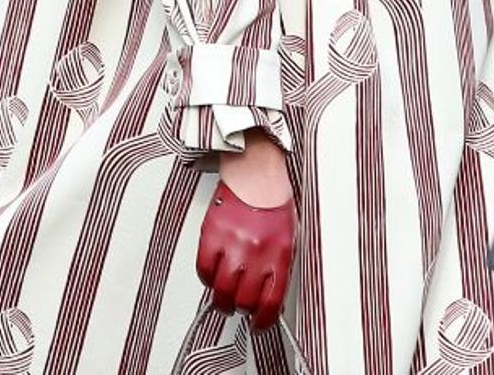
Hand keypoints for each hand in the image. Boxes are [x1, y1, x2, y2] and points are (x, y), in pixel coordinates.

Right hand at [196, 131, 295, 331]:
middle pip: (244, 301)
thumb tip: (270, 298)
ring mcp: (233, 244)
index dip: (263, 320)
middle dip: (242, 308)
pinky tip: (215, 271)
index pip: (271, 302)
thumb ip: (279, 268)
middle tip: (241, 303)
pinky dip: (207, 277)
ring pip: (221, 291)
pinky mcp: (212, 234)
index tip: (259, 323)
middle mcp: (256, 251)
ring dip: (223, 299)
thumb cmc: (274, 203)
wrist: (257, 171)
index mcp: (280, 253)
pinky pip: (204, 270)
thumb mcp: (289, 236)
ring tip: (226, 294)